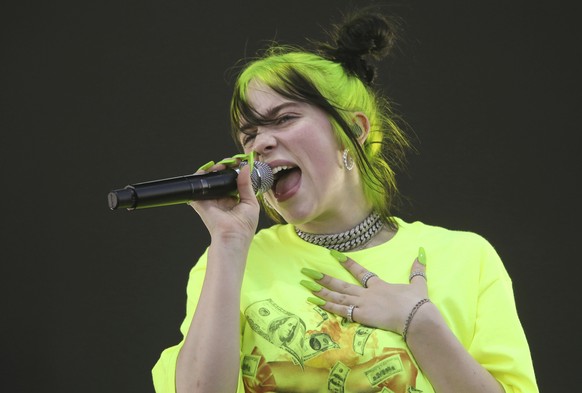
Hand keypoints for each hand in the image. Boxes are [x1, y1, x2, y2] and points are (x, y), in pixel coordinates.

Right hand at [188, 157, 259, 244]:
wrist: (232, 236)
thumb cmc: (244, 226)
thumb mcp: (251, 202)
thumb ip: (246, 185)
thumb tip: (245, 168)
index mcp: (234, 200)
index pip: (233, 181)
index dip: (234, 171)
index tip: (238, 162)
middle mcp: (222, 199)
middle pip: (221, 179)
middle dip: (224, 168)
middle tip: (229, 163)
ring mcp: (211, 200)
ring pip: (210, 180)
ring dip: (213, 170)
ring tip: (219, 167)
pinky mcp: (201, 202)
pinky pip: (198, 186)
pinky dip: (200, 176)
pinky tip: (207, 170)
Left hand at [304, 248, 427, 334]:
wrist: (416, 317)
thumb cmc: (417, 303)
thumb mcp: (418, 284)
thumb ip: (417, 270)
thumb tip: (421, 252)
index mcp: (379, 285)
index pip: (360, 272)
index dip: (347, 263)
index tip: (333, 255)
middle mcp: (367, 293)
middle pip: (342, 284)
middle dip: (324, 278)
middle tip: (307, 271)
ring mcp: (363, 304)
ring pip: (337, 296)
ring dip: (321, 290)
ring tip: (306, 284)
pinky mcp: (361, 316)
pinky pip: (340, 310)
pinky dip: (327, 305)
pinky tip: (315, 301)